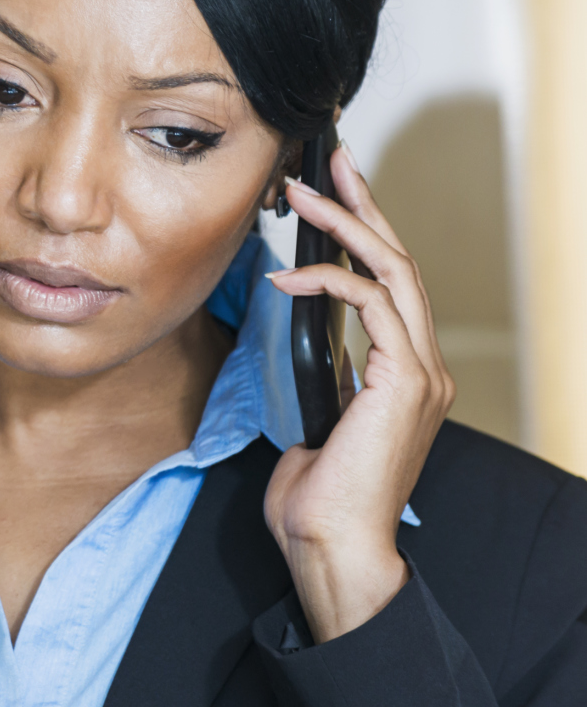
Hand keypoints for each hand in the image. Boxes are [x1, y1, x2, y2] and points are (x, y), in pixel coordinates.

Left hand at [263, 143, 454, 642]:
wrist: (332, 544)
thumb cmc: (316, 495)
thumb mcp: (314, 418)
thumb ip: (320, 375)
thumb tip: (297, 336)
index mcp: (406, 372)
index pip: (391, 283)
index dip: (364, 232)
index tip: (332, 193)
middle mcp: (423, 366)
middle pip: (401, 261)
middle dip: (362, 205)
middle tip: (326, 162)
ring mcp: (421, 373)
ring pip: (392, 270)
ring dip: (344, 225)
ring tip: (300, 194)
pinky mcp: (404, 380)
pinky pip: (370, 303)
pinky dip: (326, 278)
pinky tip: (284, 274)